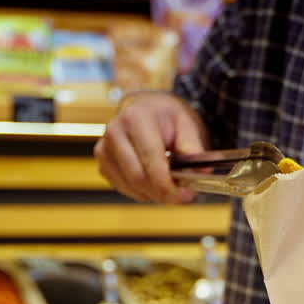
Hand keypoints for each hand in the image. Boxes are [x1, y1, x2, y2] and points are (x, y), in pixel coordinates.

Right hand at [94, 91, 208, 203]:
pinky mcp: (102, 162)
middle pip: (138, 178)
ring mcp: (104, 148)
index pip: (151, 161)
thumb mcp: (187, 125)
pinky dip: (141, 191)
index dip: (168, 184)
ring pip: (130, 186)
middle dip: (162, 193)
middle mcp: (115, 132)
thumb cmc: (167, 116)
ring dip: (153, 193)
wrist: (146, 108)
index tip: (186, 195)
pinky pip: (123, 187)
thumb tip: (201, 174)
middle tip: (182, 195)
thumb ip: (193, 150)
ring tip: (169, 183)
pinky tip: (152, 179)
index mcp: (136, 119)